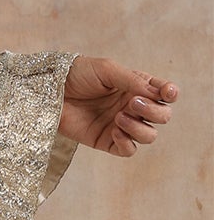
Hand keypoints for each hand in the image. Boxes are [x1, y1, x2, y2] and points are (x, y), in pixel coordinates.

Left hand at [59, 56, 178, 156]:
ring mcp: (121, 124)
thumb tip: (156, 95)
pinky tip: (115, 131)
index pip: (165, 93)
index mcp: (136, 86)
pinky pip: (129, 150)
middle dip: (154, 111)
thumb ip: (133, 81)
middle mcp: (132, 106)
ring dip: (140, 127)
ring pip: (149, 135)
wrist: (48, 90)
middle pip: (162, 116)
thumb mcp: (107, 69)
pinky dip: (127, 143)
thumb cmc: (76, 73)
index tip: (166, 93)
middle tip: (132, 103)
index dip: (170, 94)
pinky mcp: (106, 141)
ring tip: (119, 116)